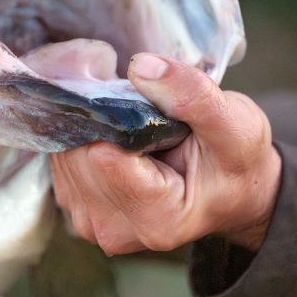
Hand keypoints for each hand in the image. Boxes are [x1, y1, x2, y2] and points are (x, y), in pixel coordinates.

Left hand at [50, 53, 281, 255]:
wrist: (231, 190)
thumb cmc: (235, 160)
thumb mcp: (234, 123)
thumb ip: (193, 95)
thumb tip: (140, 66)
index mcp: (157, 219)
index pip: (102, 155)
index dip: (111, 115)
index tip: (134, 94)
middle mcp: (116, 230)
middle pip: (77, 155)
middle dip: (99, 120)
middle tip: (136, 106)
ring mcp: (92, 223)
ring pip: (64, 155)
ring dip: (89, 127)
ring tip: (131, 122)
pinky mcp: (78, 208)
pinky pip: (61, 160)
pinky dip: (81, 138)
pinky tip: (114, 134)